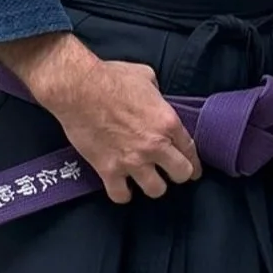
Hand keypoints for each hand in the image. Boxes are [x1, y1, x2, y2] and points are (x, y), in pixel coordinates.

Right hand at [0, 31, 200, 204]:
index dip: (193, 163)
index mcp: (167, 122)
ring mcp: (132, 161)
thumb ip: (157, 94)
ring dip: (152, 185)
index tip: (192, 169)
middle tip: (169, 172)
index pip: (190, 151)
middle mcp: (155, 146)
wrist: (78, 88)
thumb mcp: (146, 76)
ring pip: (155, 190)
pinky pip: (121, 196)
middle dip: (177, 174)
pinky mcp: (108, 170)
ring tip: (145, 179)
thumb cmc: (111, 77)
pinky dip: (122, 193)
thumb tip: (156, 99)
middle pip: (180, 175)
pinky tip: (121, 186)